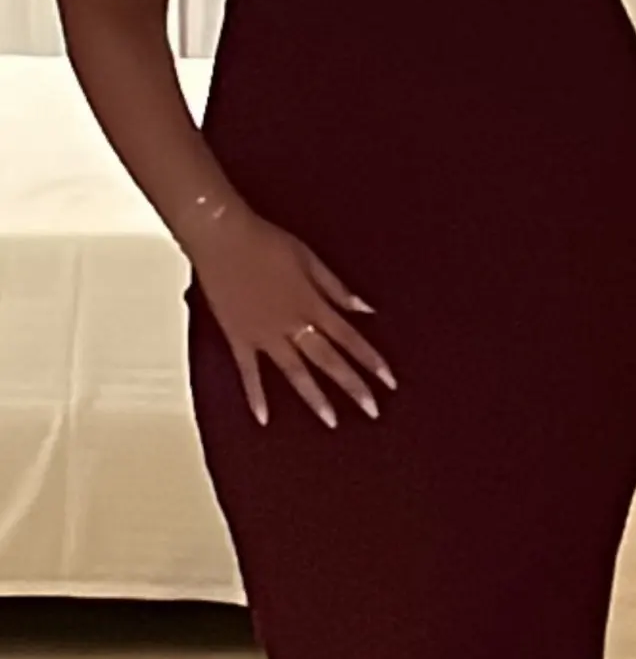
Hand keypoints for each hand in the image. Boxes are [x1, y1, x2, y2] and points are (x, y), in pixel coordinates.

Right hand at [189, 206, 397, 428]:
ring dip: (314, 398)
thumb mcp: (309, 258)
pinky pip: (249, 372)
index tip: (390, 382)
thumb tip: (366, 308)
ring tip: (331, 422)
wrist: (222, 236)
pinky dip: (255, 395)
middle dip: (352, 386)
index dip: (371, 360)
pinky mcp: (239, 337)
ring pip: (295, 372)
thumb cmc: (266, 241)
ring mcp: (265, 334)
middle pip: (328, 360)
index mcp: (312, 304)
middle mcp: (292, 324)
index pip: (350, 338)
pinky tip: (263, 419)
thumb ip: (337, 288)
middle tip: (372, 411)